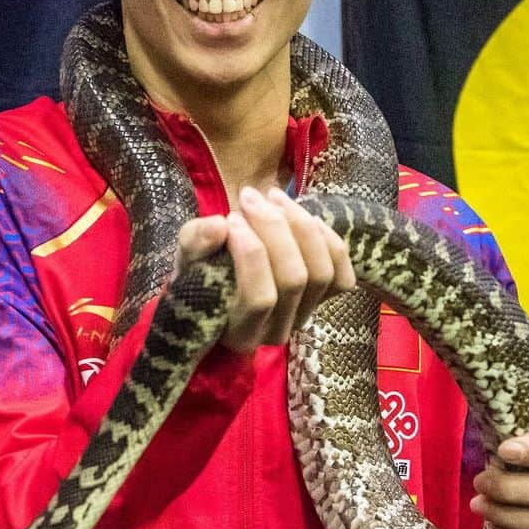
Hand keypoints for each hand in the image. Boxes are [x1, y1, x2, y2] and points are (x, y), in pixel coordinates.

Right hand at [174, 185, 355, 352]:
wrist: (222, 280)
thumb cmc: (198, 273)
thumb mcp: (186, 258)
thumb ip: (195, 242)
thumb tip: (218, 225)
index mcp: (239, 331)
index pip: (259, 297)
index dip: (250, 253)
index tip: (229, 218)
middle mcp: (277, 332)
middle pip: (294, 279)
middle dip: (274, 230)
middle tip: (249, 197)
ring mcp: (306, 316)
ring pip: (321, 273)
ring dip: (300, 226)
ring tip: (273, 196)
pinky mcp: (326, 300)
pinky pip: (342, 275)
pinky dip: (328, 240)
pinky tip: (303, 215)